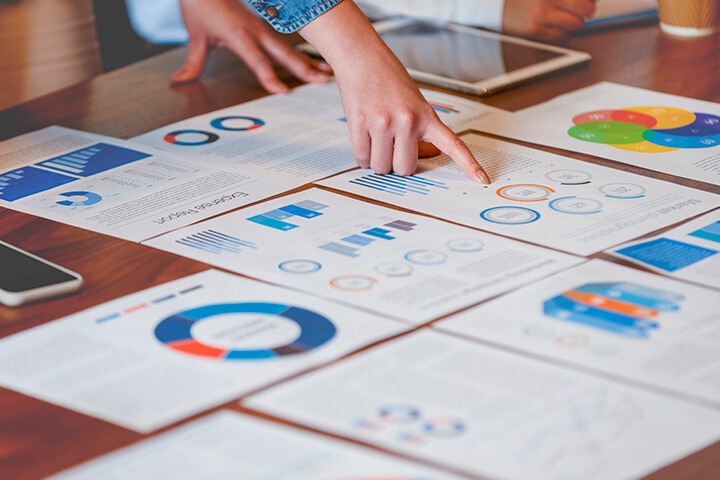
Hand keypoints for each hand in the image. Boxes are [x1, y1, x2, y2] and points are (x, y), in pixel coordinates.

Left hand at [174, 0, 332, 92]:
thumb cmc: (202, 4)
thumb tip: (181, 80)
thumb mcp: (195, 35)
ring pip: (290, 48)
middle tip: (321, 80)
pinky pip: (286, 42)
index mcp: (240, 35)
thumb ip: (193, 62)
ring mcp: (263, 27)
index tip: (282, 91)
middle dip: (303, 68)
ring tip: (327, 73)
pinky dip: (302, 52)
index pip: (257, 60)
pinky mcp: (264, 26)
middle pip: (284, 53)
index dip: (270, 77)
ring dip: (309, 61)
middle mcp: (256, 31)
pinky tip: (316, 60)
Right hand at [299, 1, 488, 182]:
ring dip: (378, 160)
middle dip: (397, 163)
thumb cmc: (388, 78)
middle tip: (393, 146)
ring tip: (377, 138)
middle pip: (405, 169)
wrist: (362, 57)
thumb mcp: (414, 102)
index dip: (469, 165)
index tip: (482, 180)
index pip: (453, 145)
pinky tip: (366, 139)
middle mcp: (406, 121)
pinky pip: (362, 159)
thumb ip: (420, 129)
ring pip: (382, 167)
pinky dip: (363, 156)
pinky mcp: (360, 125)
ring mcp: (382, 124)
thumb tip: (420, 157)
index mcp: (426, 115)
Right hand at [502, 0, 596, 39]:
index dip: (590, 1)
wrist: (500, 7)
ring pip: (576, 24)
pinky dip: (559, 31)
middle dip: (586, 10)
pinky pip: (560, 35)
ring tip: (561, 15)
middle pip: (586, 9)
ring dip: (573, 21)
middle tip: (581, 9)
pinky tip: (549, 23)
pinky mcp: (535, 30)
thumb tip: (590, 3)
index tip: (587, 2)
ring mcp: (541, 15)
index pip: (585, 0)